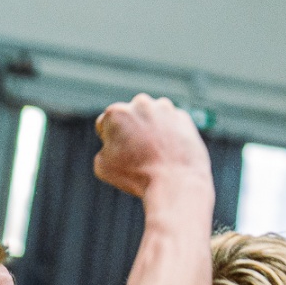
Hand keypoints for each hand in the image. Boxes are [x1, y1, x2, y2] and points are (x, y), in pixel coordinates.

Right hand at [93, 94, 210, 199]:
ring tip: (154, 153)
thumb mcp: (102, 165)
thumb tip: (116, 141)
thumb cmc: (135, 174)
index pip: (105, 124)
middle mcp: (141, 103)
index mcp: (116, 112)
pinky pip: (170, 124)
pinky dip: (168, 134)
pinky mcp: (183, 117)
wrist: (175, 181)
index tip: (120, 154)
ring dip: (150, 129)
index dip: (109, 141)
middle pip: (130, 116)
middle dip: (130, 129)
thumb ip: (104, 146)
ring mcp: (165, 108)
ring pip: (151, 117)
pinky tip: (168, 150)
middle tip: (137, 152)